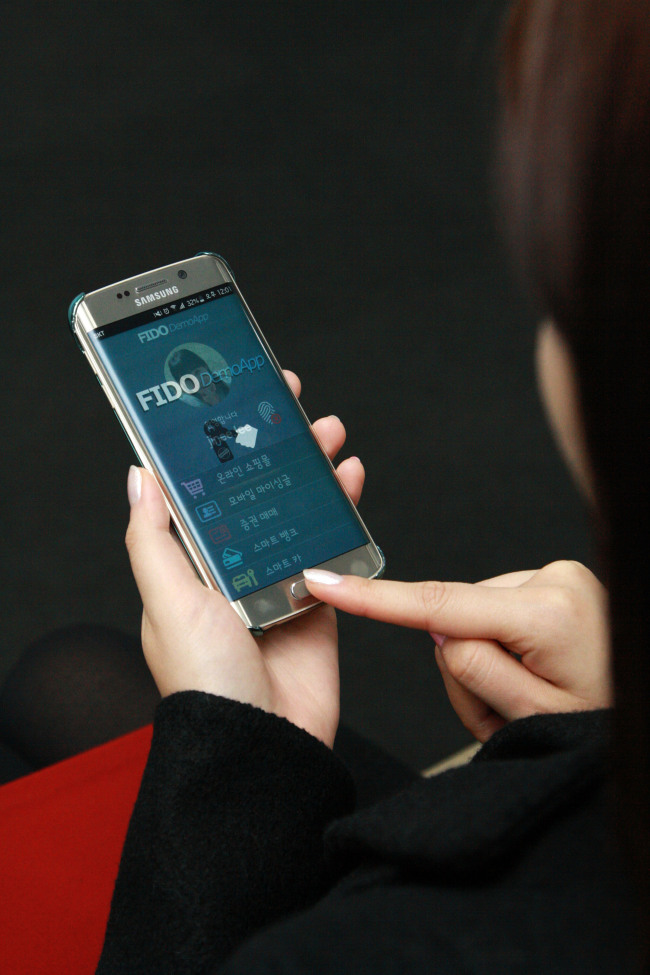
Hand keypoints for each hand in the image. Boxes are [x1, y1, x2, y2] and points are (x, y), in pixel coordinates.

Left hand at [124, 370, 363, 747]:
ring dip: (312, 468)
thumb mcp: (167, 599)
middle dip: (274, 446)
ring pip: (298, 510)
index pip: (205, 490)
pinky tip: (349, 480)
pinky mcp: (317, 600)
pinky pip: (332, 546)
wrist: (262, 742)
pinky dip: (342, 511)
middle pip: (256, 492)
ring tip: (327, 433)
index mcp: (191, 565)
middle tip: (290, 406)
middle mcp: (233, 569)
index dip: (220, 446)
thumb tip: (140, 478)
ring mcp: (277, 582)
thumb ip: (152, 538)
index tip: (235, 405)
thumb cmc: (206, 678)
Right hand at [303, 560, 611, 741]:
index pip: (438, 605)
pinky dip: (503, 645)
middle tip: (510, 710)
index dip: (374, 599)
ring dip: (488, 662)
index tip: (326, 583)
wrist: (639, 712)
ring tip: (531, 693)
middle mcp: (552, 579)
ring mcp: (556, 575)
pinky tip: (537, 669)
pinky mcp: (553, 581)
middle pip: (455, 622)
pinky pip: (495, 610)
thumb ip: (474, 668)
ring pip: (473, 618)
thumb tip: (440, 628)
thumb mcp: (529, 717)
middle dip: (470, 671)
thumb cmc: (597, 724)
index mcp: (547, 614)